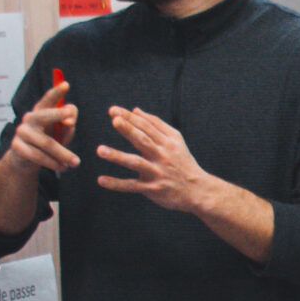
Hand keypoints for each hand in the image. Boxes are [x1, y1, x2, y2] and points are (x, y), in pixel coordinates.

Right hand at [0, 76, 77, 177]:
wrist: (26, 160)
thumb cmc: (48, 141)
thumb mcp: (61, 132)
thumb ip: (69, 123)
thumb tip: (70, 121)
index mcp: (41, 111)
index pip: (48, 99)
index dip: (56, 92)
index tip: (66, 84)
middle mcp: (30, 118)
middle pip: (44, 116)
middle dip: (58, 116)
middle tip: (71, 122)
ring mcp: (21, 132)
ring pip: (46, 143)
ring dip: (63, 154)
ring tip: (76, 162)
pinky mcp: (17, 147)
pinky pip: (38, 156)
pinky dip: (52, 163)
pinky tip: (62, 167)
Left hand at [97, 105, 212, 214]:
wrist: (198, 190)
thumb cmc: (183, 163)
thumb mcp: (176, 140)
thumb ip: (156, 124)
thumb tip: (136, 110)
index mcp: (167, 143)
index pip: (147, 127)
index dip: (130, 118)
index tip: (114, 111)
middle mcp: (162, 156)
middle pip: (143, 140)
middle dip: (129, 130)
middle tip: (115, 120)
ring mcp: (157, 173)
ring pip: (136, 163)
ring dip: (118, 156)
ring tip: (100, 150)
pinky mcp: (152, 189)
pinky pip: (132, 186)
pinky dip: (117, 184)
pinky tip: (101, 180)